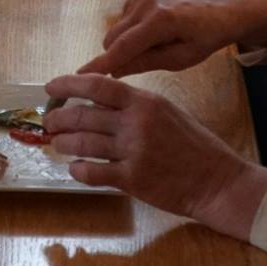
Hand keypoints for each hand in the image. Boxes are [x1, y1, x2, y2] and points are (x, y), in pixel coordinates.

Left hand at [43, 72, 266, 236]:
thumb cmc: (193, 145)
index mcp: (145, 102)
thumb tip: (98, 102)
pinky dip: (79, 170)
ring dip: (63, 144)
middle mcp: (136, 123)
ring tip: (57, 144)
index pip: (97, 86)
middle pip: (83, 116)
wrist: (217, 180)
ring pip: (82, 144)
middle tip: (49, 123)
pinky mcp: (132, 179)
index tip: (50, 88)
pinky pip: (93, 172)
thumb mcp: (167, 112)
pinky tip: (76, 169)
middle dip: (58, 119)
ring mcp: (133, 152)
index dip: (68, 84)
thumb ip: (135, 106)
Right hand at [82, 0, 266, 77]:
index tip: (79, 76)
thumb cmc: (204, 37)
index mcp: (160, 21)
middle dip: (116, 58)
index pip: (122, 48)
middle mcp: (145, 5)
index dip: (100, 64)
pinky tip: (148, 37)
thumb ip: (147, 63)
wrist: (216, 10)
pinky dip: (127, 34)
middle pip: (111, 40)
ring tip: (151, 49)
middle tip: (138, 68)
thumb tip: (116, 72)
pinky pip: (120, 22)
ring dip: (123, 46)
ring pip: (113, 32)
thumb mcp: (181, 59)